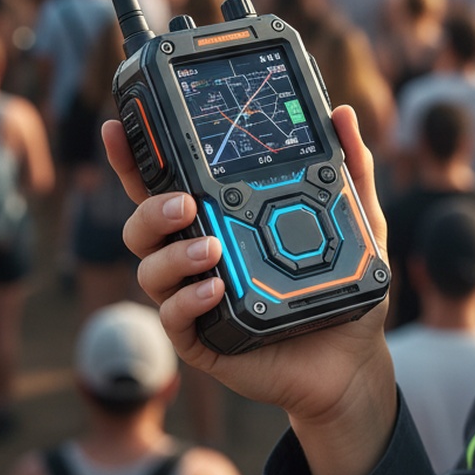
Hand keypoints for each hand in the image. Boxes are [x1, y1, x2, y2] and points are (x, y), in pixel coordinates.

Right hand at [104, 106, 395, 433]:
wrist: (352, 360)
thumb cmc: (342, 285)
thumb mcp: (357, 221)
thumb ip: (351, 167)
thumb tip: (343, 114)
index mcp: (222, 218)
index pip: (168, 183)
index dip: (135, 156)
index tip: (117, 126)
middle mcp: (199, 253)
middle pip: (143, 224)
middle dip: (151, 208)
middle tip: (185, 203)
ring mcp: (195, 296)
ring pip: (150, 269)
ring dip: (172, 255)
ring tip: (212, 249)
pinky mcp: (203, 338)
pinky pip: (174, 319)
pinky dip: (187, 300)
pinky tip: (214, 289)